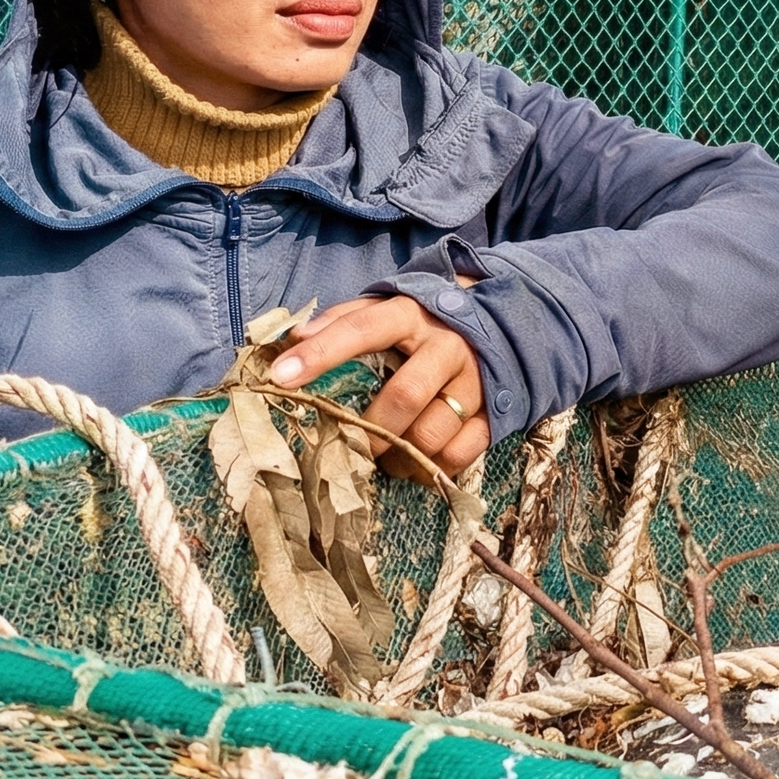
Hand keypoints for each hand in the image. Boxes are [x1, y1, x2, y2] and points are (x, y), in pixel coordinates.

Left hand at [270, 291, 487, 478]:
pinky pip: (459, 454)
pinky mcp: (494, 412)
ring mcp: (474, 381)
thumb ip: (340, 321)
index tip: (280, 376)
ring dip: (397, 455)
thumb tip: (292, 339)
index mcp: (410, 315)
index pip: (361, 329)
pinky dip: (429, 468)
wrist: (497, 324)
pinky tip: (413, 462)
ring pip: (431, 433)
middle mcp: (446, 346)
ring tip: (381, 456)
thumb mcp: (383, 310)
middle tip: (348, 443)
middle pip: (404, 395)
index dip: (320, 354)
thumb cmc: (420, 326)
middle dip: (369, 429)